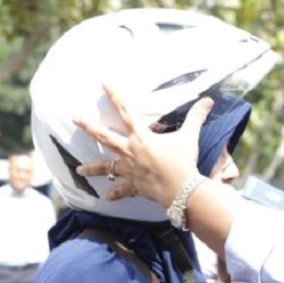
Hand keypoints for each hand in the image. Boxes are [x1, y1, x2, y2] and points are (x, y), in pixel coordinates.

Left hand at [73, 84, 208, 206]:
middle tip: (74, 118)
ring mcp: (129, 170)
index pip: (126, 112)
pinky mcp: (133, 186)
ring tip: (78, 170)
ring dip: (91, 168)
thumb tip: (209, 100)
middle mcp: (130, 152)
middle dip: (88, 127)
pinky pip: (121, 191)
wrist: (182, 190)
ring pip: (105, 168)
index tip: (103, 84)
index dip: (114, 96)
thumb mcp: (190, 137)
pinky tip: (105, 198)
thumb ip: (196, 117)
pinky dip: (114, 194)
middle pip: (104, 137)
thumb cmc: (184, 162)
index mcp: (141, 137)